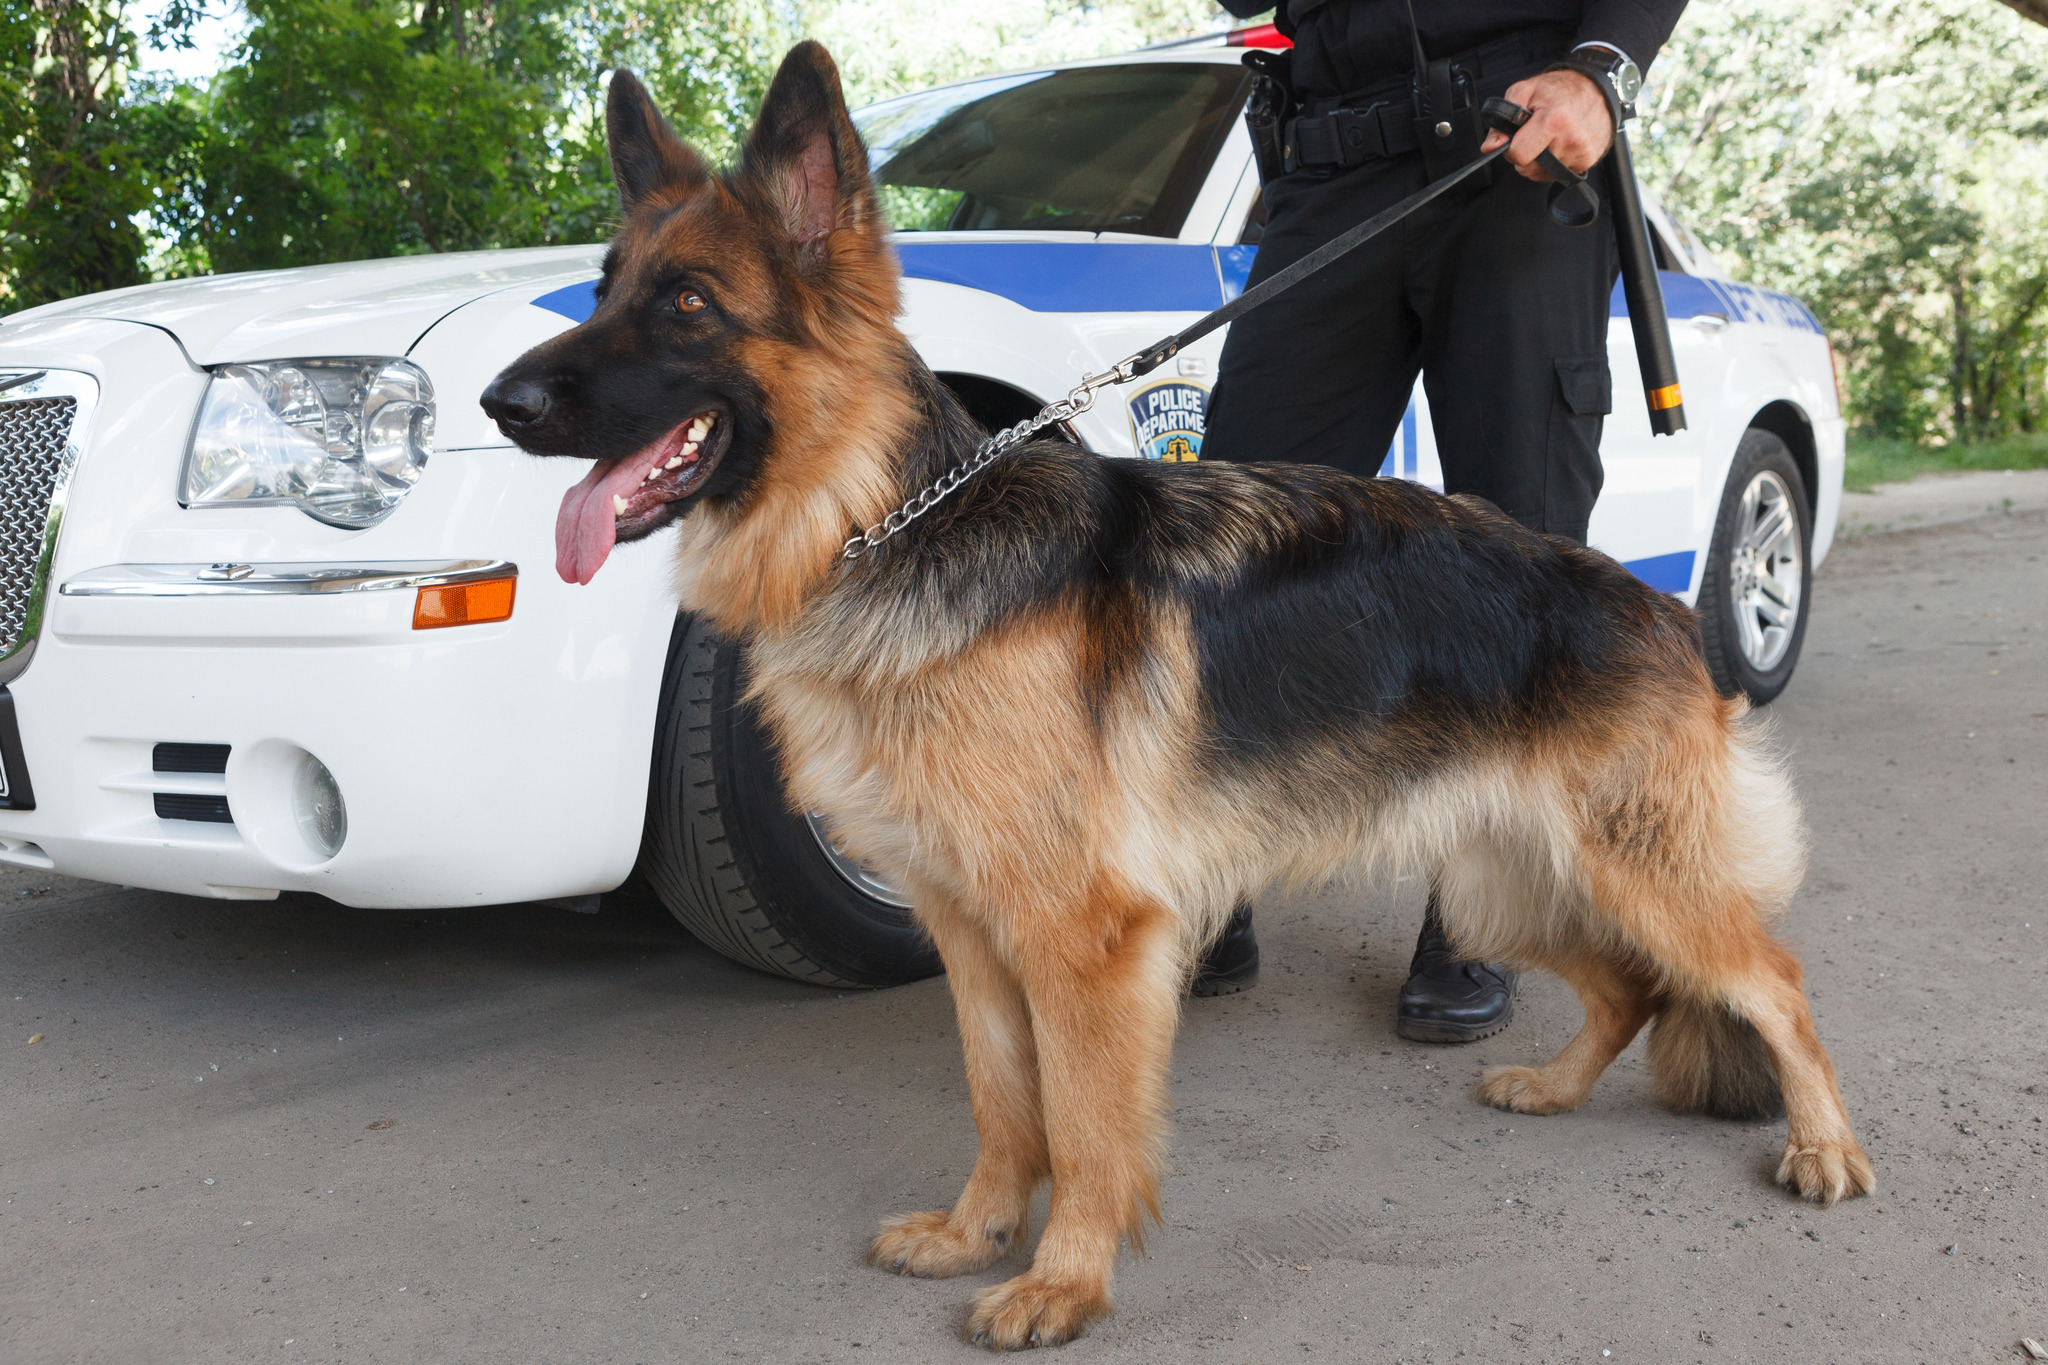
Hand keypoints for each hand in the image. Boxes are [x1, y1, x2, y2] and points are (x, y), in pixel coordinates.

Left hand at [1479, 70, 1613, 181]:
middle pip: (1528, 168)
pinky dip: (1552, 163)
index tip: (1517, 136)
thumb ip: (1502, 118)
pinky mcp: (1586, 162)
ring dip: (1538, 160)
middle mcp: (1570, 140)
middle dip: (1524, 154)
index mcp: (1554, 121)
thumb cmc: (1560, 89)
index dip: (1511, 148)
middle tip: (1534, 133)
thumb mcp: (1525, 90)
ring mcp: (1580, 154)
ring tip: (1549, 137)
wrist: (1597, 90)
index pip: (1519, 155)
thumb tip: (1490, 147)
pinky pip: (1556, 175)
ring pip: (1540, 174)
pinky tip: (1559, 144)